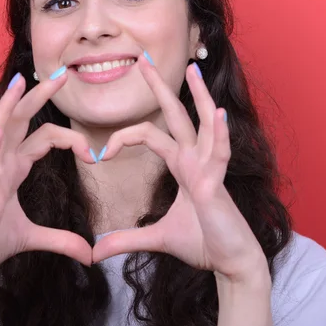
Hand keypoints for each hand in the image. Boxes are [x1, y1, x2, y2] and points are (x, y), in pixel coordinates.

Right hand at [0, 70, 94, 284]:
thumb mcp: (31, 238)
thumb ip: (60, 240)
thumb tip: (89, 254)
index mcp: (14, 167)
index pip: (45, 137)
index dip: (71, 138)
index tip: (94, 156)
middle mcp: (2, 163)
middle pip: (22, 120)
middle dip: (41, 96)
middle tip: (63, 75)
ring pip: (0, 130)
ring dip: (9, 106)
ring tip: (21, 82)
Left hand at [92, 55, 267, 283]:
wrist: (230, 264)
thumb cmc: (201, 243)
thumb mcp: (156, 238)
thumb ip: (126, 239)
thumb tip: (95, 251)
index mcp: (182, 165)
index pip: (150, 135)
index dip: (124, 136)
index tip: (102, 153)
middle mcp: (195, 160)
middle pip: (176, 115)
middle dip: (160, 87)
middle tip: (144, 61)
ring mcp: (209, 168)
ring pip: (203, 124)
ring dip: (199, 96)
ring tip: (192, 71)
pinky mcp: (218, 184)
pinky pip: (220, 154)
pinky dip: (220, 134)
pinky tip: (218, 113)